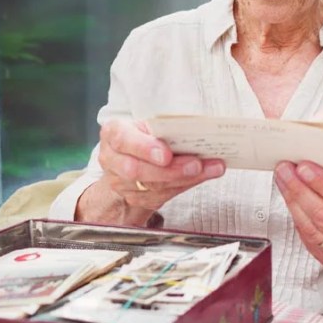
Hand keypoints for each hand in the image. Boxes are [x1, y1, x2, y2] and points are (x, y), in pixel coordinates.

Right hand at [79, 118, 223, 222]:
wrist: (127, 159)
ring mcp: (122, 183)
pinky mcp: (136, 198)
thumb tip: (197, 130)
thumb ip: (165, 128)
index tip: (166, 155)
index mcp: (113, 133)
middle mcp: (113, 159)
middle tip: (196, 164)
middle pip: (138, 170)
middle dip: (171, 169)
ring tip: (210, 168)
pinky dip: (187, 184)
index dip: (144, 149)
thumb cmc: (141, 135)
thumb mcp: (147, 124)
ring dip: (185, 178)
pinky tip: (204, 175)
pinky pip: (163, 195)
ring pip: (153, 186)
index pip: (122, 140)